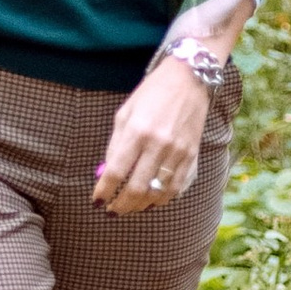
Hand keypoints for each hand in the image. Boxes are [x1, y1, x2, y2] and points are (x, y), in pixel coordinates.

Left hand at [94, 58, 210, 213]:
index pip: (116, 171)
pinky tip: (152, 200)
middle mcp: (158, 144)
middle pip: (137, 188)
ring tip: (131, 206)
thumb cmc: (151, 94)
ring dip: (141, 205)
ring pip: (158, 192)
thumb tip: (106, 174)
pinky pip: (177, 187)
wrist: (189, 79)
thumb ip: (115, 145)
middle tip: (113, 210)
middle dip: (121, 205)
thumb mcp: (125, 113)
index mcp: (137, 131)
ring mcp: (178, 152)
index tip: (97, 201)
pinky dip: (163, 198)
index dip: (104, 190)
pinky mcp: (193, 155)